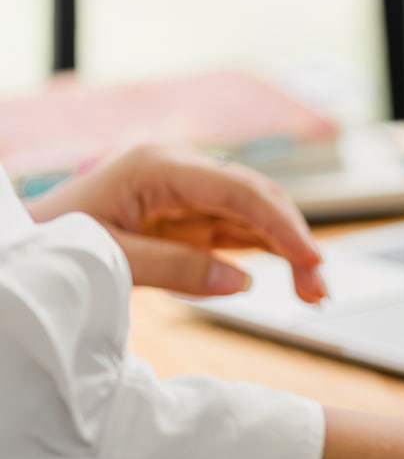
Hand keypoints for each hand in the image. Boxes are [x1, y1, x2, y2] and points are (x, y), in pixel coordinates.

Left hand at [26, 142, 325, 301]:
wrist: (22, 242)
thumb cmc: (53, 242)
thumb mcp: (109, 258)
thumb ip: (176, 269)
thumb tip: (241, 281)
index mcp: (157, 166)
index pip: (238, 189)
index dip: (281, 223)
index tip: (310, 257)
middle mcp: (181, 169)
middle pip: (257, 197)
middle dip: (294, 240)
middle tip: (319, 288)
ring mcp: (188, 191)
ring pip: (256, 215)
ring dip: (288, 251)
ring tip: (314, 292)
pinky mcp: (190, 215)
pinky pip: (240, 230)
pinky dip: (268, 254)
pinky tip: (291, 277)